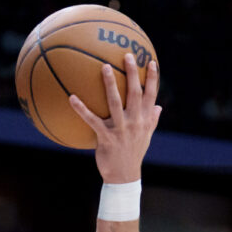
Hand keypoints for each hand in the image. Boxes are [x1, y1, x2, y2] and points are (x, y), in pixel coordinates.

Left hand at [69, 53, 161, 184]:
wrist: (124, 176)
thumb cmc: (134, 154)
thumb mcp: (146, 136)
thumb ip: (152, 120)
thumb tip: (159, 106)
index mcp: (145, 120)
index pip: (151, 95)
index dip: (152, 79)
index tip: (151, 62)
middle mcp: (135, 122)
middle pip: (135, 93)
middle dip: (132, 73)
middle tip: (127, 55)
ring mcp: (121, 129)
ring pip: (115, 103)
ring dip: (110, 84)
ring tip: (104, 67)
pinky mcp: (106, 138)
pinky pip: (92, 120)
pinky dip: (81, 109)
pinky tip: (72, 97)